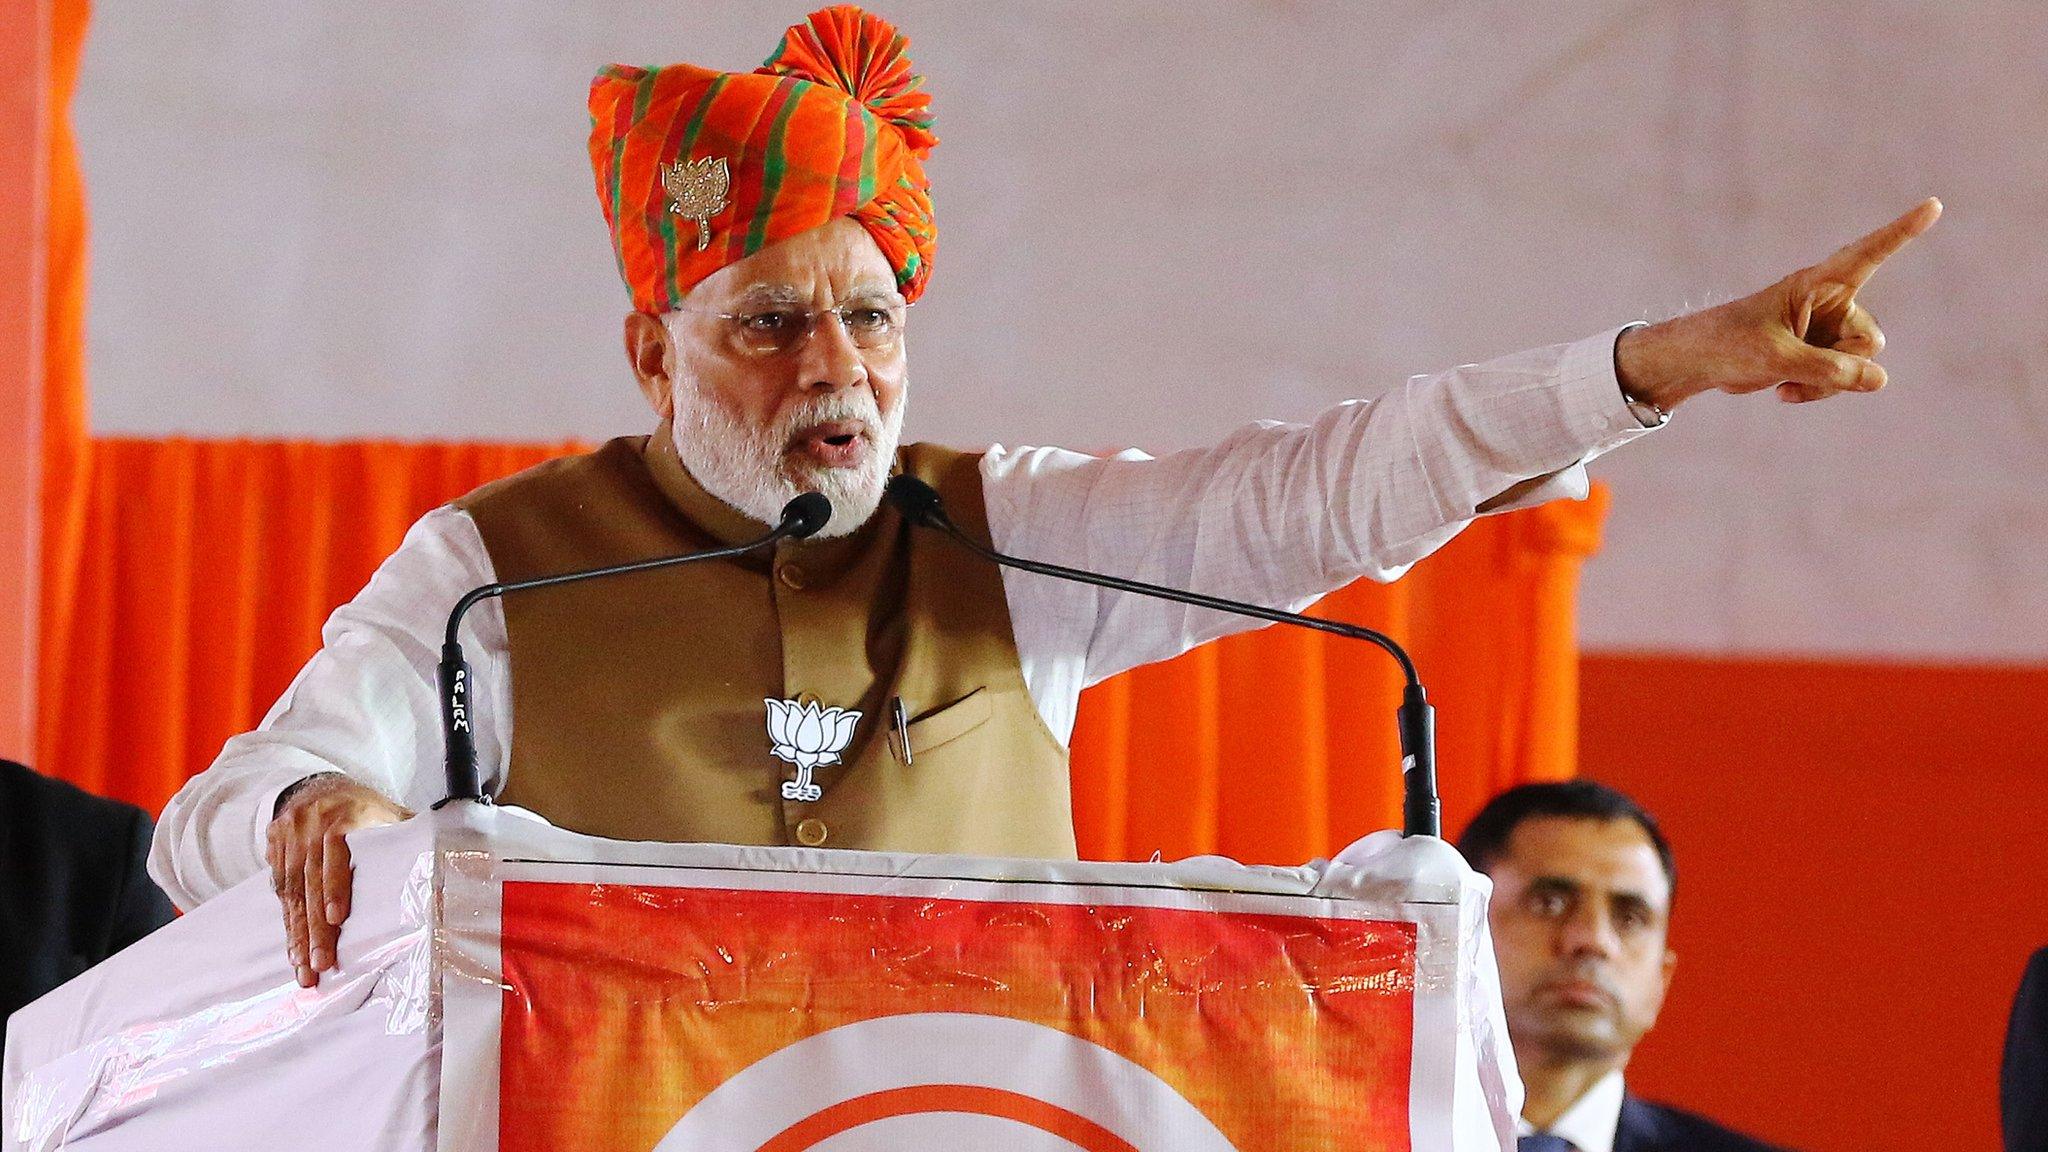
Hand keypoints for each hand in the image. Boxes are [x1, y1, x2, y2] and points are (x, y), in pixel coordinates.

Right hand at [265, 776, 409, 987]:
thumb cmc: (362, 806)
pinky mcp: (274, 849)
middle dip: (314, 928)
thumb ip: (411, 833)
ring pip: (290, 892)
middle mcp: (310, 825)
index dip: (334, 887)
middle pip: (309, 882)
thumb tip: (448, 854)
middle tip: (320, 964)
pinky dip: (287, 920)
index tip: (335, 918)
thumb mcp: (388, 812)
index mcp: (343, 815)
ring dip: (297, 933)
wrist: (316, 784)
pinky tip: (293, 948)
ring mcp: (288, 837)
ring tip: (303, 967)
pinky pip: (279, 890)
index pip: (335, 854)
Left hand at [1616, 197, 1941, 409]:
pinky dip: (1818, 389)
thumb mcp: (1779, 360)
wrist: (1698, 363)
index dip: (1902, 231)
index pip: (1867, 254)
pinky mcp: (1821, 350)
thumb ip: (1830, 371)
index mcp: (1815, 283)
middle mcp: (1828, 300)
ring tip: (1786, 380)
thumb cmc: (1729, 346)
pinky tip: (1784, 391)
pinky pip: (1843, 376)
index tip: (1934, 204)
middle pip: (1869, 337)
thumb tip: (1879, 380)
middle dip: (1844, 362)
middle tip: (1799, 367)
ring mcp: (1827, 326)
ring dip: (1827, 382)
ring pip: (1859, 362)